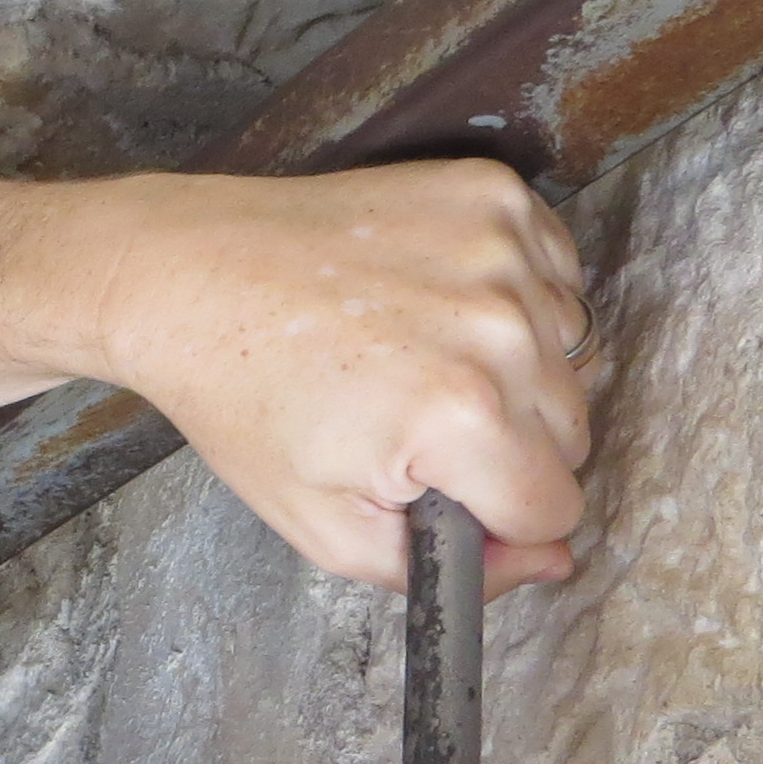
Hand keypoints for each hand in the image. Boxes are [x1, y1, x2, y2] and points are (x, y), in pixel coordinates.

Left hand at [71, 161, 593, 596]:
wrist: (190, 277)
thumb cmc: (244, 401)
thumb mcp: (327, 528)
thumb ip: (455, 570)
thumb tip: (551, 561)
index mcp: (462, 418)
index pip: (554, 507)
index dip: (500, 517)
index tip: (443, 489)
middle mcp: (500, 327)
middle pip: (571, 434)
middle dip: (508, 449)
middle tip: (416, 423)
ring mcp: (501, 250)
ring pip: (572, 356)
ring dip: (518, 372)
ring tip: (422, 359)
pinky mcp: (493, 193)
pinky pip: (558, 276)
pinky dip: (518, 299)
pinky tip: (437, 306)